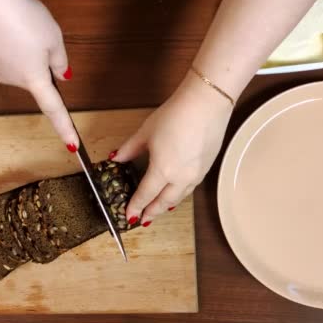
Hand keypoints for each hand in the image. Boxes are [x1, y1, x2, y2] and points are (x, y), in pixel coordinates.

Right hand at [0, 0, 77, 146]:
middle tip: (43, 34)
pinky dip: (14, 39)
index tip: (72, 146)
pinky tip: (11, 22)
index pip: (54, 110)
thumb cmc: (19, 17)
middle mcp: (12, 79)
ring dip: (29, 46)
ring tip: (24, 23)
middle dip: (44, 59)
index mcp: (33, 80)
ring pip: (23, 62)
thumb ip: (60, 61)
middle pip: (38, 76)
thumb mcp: (53, 38)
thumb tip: (63, 76)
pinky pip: (8, 51)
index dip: (65, 128)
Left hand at [113, 72, 232, 225]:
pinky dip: (180, 194)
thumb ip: (129, 149)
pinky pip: (190, 188)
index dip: (136, 207)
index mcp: (163, 171)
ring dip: (167, 205)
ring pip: (179, 197)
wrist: (206, 103)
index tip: (129, 216)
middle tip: (143, 219)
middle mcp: (181, 178)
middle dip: (152, 212)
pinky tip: (176, 192)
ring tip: (158, 209)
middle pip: (164, 202)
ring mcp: (196, 174)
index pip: (145, 195)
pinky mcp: (206, 168)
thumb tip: (116, 158)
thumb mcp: (146, 133)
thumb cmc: (176, 115)